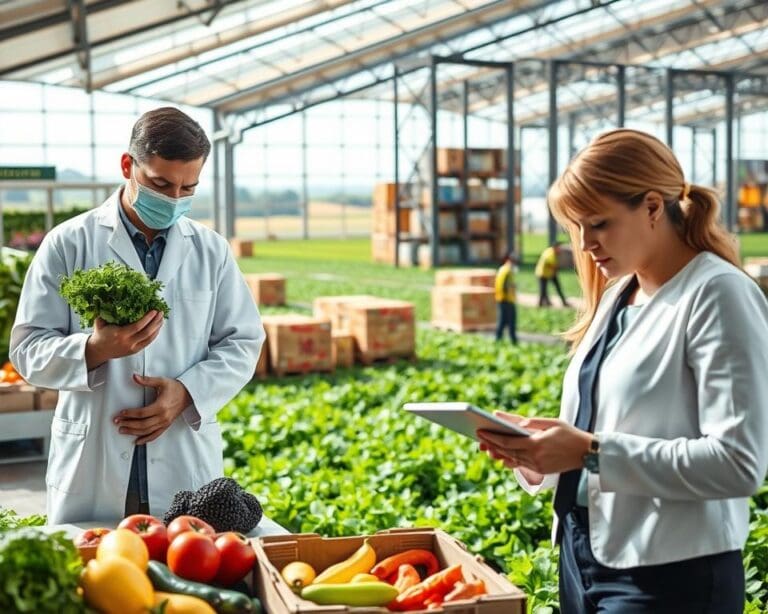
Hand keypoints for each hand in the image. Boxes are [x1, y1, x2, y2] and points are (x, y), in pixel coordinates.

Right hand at [85, 310, 163, 368]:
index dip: (148, 318)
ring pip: (149, 338)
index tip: (154, 311)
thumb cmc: (100, 335)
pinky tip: (157, 329)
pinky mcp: (134, 351)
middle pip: (147, 332)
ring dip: (157, 328)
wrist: (98, 351)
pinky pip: (148, 343)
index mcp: (120, 334)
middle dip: (156, 322)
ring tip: (161, 319)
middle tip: (161, 313)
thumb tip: (112, 297)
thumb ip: (106, 311)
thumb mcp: (100, 322)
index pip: (138, 326)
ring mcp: (132, 347)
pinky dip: (154, 335)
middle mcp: (127, 342)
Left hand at [114, 374, 192, 444]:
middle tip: (118, 422)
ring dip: (134, 432)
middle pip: (142, 424)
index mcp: (161, 406)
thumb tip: (135, 377)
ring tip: (123, 430)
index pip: (142, 413)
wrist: (188, 394)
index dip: (130, 414)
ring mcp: (165, 422)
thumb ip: (147, 380)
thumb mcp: (161, 382)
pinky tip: (138, 441)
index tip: (122, 413)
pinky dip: (146, 439)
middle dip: (128, 424)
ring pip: (147, 431)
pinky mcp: (166, 425)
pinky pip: (155, 435)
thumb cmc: (176, 388)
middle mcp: (163, 416)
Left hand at [477, 412, 591, 475]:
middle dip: (491, 444)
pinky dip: (509, 460)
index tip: (480, 431)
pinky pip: (520, 465)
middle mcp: (535, 458)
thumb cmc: (569, 433)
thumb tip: (508, 419)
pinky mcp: (540, 471)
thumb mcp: (549, 422)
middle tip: (479, 437)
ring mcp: (537, 466)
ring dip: (498, 453)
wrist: (587, 452)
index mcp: (536, 444)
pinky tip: (502, 455)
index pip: (507, 441)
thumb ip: (527, 421)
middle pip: (506, 452)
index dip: (492, 437)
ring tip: (487, 446)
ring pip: (511, 459)